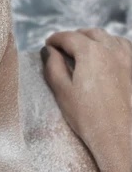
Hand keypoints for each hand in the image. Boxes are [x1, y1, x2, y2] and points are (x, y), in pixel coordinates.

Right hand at [40, 27, 131, 163]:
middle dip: (75, 37)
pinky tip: (108, 58)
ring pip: (110, 38)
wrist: (122, 138)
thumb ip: (53, 66)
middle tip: (64, 47)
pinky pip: (125, 48)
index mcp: (91, 52)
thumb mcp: (62, 92)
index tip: (48, 45)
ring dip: (95, 40)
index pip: (68, 37)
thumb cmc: (90, 118)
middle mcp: (112, 49)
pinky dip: (113, 47)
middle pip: (90, 33)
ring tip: (85, 50)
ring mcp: (129, 58)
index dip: (55, 39)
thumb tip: (49, 51)